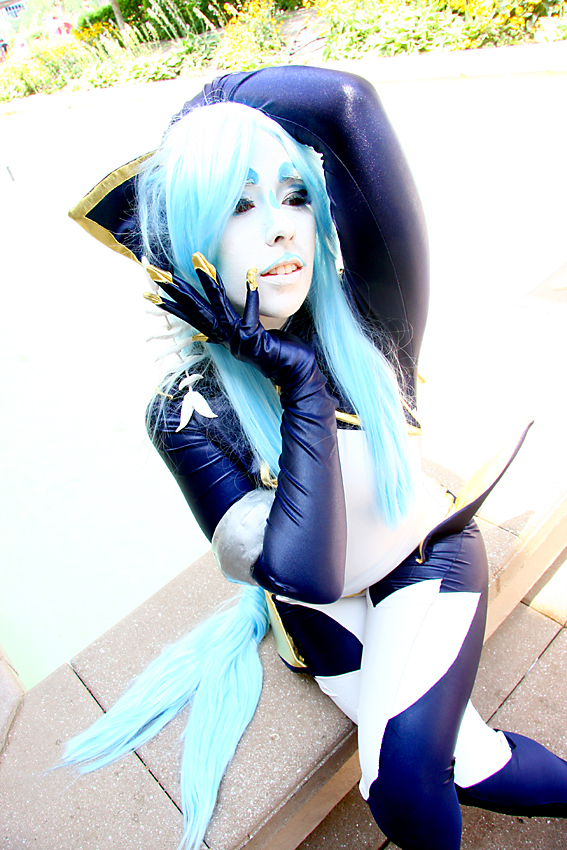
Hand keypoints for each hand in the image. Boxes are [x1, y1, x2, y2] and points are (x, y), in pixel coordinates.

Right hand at [148, 253, 317, 388]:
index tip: (153, 293)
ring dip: (209, 284)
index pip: (193, 318)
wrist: (295, 374)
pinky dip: (251, 295)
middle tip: (159, 274)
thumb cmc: (277, 353)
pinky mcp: (254, 338)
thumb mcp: (252, 336)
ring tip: (198, 262)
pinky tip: (250, 275)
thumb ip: (237, 326)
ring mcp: (238, 339)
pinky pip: (251, 313)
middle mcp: (227, 338)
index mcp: (224, 337)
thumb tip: (224, 319)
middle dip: (178, 291)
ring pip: (218, 308)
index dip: (173, 306)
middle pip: (197, 311)